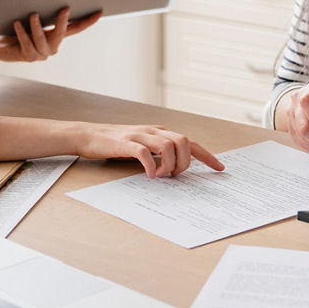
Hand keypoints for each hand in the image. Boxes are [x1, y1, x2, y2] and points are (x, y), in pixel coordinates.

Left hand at [0, 7, 101, 63]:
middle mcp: (52, 47)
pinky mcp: (28, 57)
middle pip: (62, 33)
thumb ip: (40, 10)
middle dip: (63, 21)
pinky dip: (22, 32)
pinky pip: (27, 43)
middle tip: (64, 8)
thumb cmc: (14, 28)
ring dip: (36, 26)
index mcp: (56, 37)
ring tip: (32, 15)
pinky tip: (17, 24)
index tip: (100, 12)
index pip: (75, 28)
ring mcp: (41, 54)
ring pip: (41, 38)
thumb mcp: (29, 18)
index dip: (88, 21)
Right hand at [72, 123, 225, 178]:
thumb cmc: (117, 144)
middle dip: (186, 162)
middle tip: (175, 176)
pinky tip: (150, 176)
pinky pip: (145, 153)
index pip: (190, 142)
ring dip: (170, 165)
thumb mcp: (144, 146)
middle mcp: (153, 131)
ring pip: (168, 146)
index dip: (207, 155)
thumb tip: (177, 169)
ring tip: (162, 176)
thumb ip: (159, 153)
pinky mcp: (126, 143)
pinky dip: (151, 166)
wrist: (89, 136)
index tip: (220, 168)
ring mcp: (140, 135)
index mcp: (160, 132)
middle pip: (184, 141)